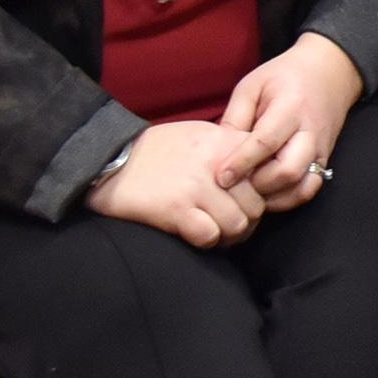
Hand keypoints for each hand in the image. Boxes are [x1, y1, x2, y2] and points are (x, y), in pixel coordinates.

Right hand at [86, 121, 271, 247]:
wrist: (110, 158)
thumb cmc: (158, 149)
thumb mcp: (202, 135)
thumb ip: (232, 150)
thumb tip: (259, 174)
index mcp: (227, 141)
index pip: (267, 174)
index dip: (262, 195)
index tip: (248, 203)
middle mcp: (218, 163)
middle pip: (256, 205)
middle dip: (248, 221)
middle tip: (232, 226)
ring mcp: (197, 187)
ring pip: (237, 224)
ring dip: (229, 236)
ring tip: (217, 234)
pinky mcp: (176, 209)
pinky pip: (210, 236)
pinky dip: (208, 242)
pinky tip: (197, 236)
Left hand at [220, 31, 363, 211]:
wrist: (329, 71)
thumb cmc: (284, 77)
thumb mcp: (252, 86)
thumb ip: (235, 117)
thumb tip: (216, 152)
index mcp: (290, 107)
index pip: (266, 141)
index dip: (241, 162)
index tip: (220, 178)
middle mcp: (310, 131)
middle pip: (288, 170)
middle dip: (258, 185)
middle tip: (235, 187)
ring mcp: (321, 148)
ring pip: (301, 186)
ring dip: (273, 196)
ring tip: (249, 195)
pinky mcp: (324, 160)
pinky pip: (309, 189)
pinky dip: (288, 199)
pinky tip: (267, 195)